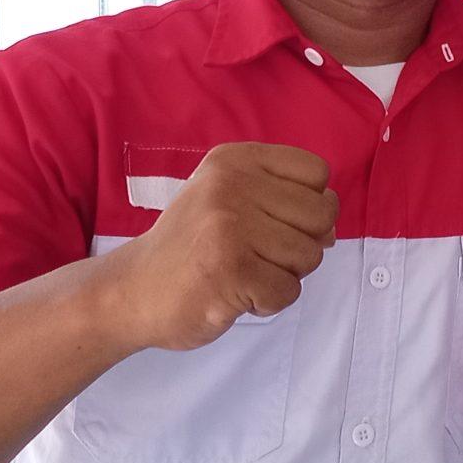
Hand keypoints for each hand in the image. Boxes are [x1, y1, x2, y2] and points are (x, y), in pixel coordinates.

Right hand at [104, 143, 336, 352]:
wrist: (129, 291)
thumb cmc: (190, 247)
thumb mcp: (229, 200)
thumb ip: (284, 203)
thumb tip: (332, 231)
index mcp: (234, 160)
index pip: (316, 172)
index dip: (308, 204)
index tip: (272, 222)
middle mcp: (231, 185)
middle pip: (322, 214)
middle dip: (301, 244)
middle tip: (256, 254)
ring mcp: (229, 227)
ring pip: (310, 255)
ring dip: (283, 275)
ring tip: (241, 273)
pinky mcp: (229, 270)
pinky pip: (288, 291)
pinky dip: (268, 302)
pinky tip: (235, 294)